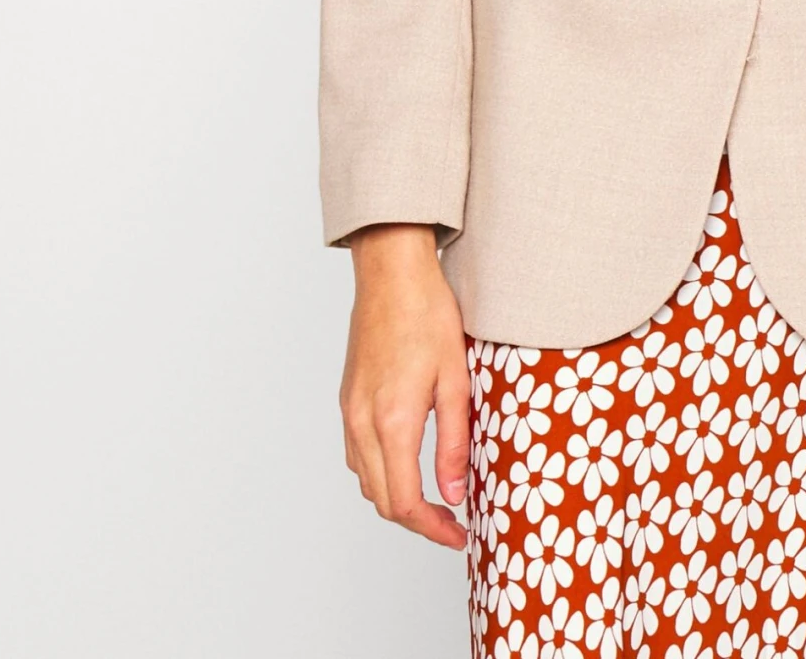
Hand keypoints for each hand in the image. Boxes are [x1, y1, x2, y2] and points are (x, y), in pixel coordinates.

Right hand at [340, 223, 470, 547]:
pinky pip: (357, 453)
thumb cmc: (427, 313)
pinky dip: (380, 471)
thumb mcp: (455, 379)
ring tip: (434, 498)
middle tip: (453, 523)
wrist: (391, 271)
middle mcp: (361, 422)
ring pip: (365, 479)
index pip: (404, 502)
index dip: (432, 529)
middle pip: (381, 499)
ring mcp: (349, 410)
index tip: (458, 534)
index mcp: (391, 420)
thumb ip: (454, 442)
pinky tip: (406, 462)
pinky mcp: (347, 398)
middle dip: (417, 521)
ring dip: (396, 498)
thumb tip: (454, 494)